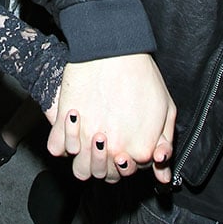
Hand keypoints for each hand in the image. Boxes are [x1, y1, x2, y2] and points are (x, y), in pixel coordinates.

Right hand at [49, 55, 175, 184]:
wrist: (111, 47)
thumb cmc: (141, 74)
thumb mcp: (165, 108)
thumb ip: (164, 143)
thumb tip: (161, 175)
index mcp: (139, 150)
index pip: (131, 171)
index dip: (128, 157)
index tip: (125, 140)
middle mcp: (112, 151)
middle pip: (105, 176)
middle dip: (107, 162)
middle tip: (108, 136)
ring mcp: (86, 139)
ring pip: (80, 170)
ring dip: (85, 158)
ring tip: (91, 132)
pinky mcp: (64, 123)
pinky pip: (56, 148)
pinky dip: (63, 142)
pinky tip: (75, 126)